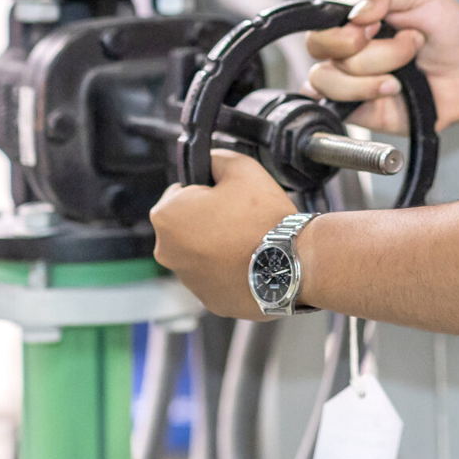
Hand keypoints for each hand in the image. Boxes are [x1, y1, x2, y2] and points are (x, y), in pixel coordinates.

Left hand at [151, 151, 293, 319]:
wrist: (291, 264)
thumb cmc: (263, 218)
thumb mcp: (242, 168)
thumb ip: (217, 158)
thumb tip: (210, 161)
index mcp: (167, 216)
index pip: (180, 192)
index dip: (206, 190)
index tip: (228, 198)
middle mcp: (167, 251)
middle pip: (187, 225)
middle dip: (209, 219)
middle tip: (241, 218)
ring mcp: (187, 279)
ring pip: (200, 252)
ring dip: (218, 245)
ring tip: (249, 241)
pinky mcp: (208, 299)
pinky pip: (215, 277)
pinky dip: (228, 269)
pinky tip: (250, 262)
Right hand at [306, 0, 458, 134]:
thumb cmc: (449, 30)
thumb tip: (355, 14)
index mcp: (355, 21)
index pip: (320, 28)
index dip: (345, 32)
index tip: (376, 28)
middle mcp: (348, 51)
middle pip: (322, 53)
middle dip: (370, 53)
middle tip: (405, 48)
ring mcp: (352, 82)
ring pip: (329, 82)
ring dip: (372, 78)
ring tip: (403, 75)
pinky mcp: (361, 109)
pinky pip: (339, 107)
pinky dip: (366, 97)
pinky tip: (391, 91)